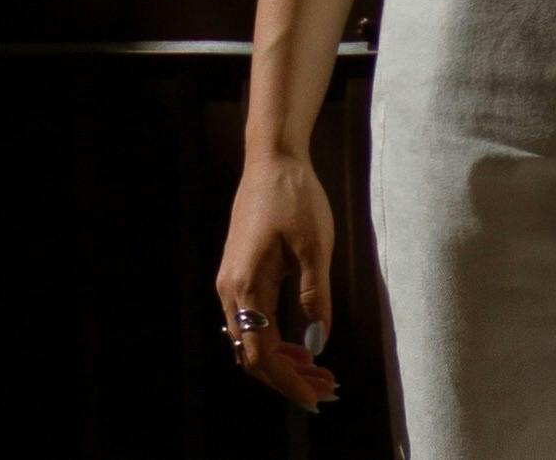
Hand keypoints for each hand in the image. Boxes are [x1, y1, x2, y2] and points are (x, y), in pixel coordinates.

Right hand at [215, 153, 342, 413]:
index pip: (263, 354)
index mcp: (246, 287)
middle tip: (325, 388)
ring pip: (250, 339)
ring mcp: (231, 281)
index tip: (317, 397)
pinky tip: (300, 344)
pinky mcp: (237, 272)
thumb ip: (315, 299)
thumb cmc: (295, 196)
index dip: (289, 382)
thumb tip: (317, 345)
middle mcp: (230, 290)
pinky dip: (274, 339)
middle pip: (251, 354)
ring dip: (281, 361)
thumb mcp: (315, 247)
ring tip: (318, 372)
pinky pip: (251, 320)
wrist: (272, 157)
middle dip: (287, 378)